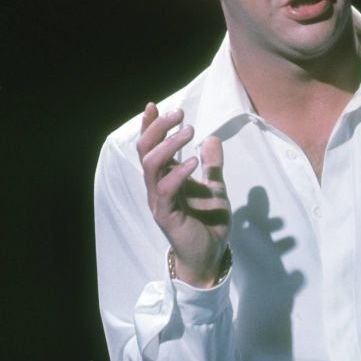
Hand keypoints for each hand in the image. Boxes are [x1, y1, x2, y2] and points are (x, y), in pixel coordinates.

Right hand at [137, 103, 230, 286]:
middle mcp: (156, 187)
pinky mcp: (166, 215)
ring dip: (169, 144)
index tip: (153, 106)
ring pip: (151, 165)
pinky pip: (166, 189)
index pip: (150, 148)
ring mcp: (159, 200)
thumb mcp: (215, 187)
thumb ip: (211, 165)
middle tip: (180, 115)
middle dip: (158, 128)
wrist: (211, 254)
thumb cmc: (208, 222)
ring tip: (189, 131)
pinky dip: (178, 172)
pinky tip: (192, 161)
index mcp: (164, 178)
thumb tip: (211, 138)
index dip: (149, 127)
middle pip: (145, 151)